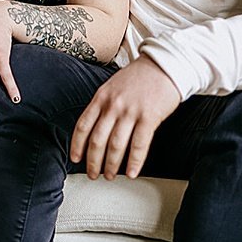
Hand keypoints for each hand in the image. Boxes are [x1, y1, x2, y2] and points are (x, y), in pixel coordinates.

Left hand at [69, 57, 181, 179]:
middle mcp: (113, 106)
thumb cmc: (139, 77)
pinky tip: (132, 172)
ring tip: (110, 176)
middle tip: (93, 174)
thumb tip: (94, 127)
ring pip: (115, 145)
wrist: (165, 65)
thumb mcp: (112, 86)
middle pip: (97, 140)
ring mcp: (130, 112)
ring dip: (112, 165)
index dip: (77, 145)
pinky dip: (134, 161)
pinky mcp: (149, 117)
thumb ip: (103, 105)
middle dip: (93, 161)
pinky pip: (139, 145)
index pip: (83, 126)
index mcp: (101, 98)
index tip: (75, 158)